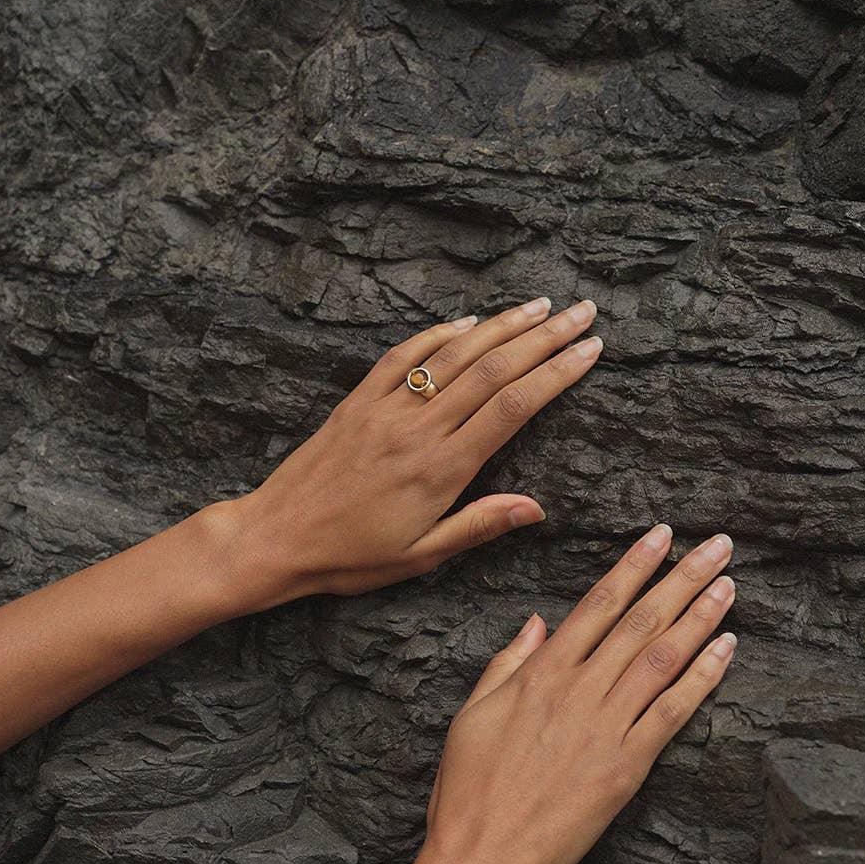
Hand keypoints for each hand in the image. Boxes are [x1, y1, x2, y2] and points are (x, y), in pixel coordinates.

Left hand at [206, 297, 602, 613]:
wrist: (275, 537)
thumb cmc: (349, 557)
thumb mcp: (420, 556)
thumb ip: (479, 526)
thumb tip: (537, 508)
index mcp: (441, 468)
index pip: (513, 408)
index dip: (556, 375)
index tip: (589, 352)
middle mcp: (418, 429)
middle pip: (493, 370)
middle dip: (544, 338)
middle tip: (582, 313)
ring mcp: (386, 408)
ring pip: (453, 355)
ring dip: (501, 326)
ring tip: (540, 306)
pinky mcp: (358, 401)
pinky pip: (403, 357)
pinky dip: (438, 334)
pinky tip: (467, 322)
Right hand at [417, 523, 736, 863]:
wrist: (482, 860)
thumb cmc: (468, 791)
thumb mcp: (473, 715)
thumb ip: (508, 663)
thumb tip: (536, 623)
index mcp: (539, 675)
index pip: (597, 604)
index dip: (633, 566)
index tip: (661, 537)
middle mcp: (577, 691)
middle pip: (640, 621)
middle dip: (682, 577)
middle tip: (718, 546)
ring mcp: (605, 728)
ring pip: (662, 658)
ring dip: (700, 616)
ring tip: (728, 584)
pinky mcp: (626, 767)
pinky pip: (672, 712)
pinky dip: (702, 678)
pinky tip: (726, 649)